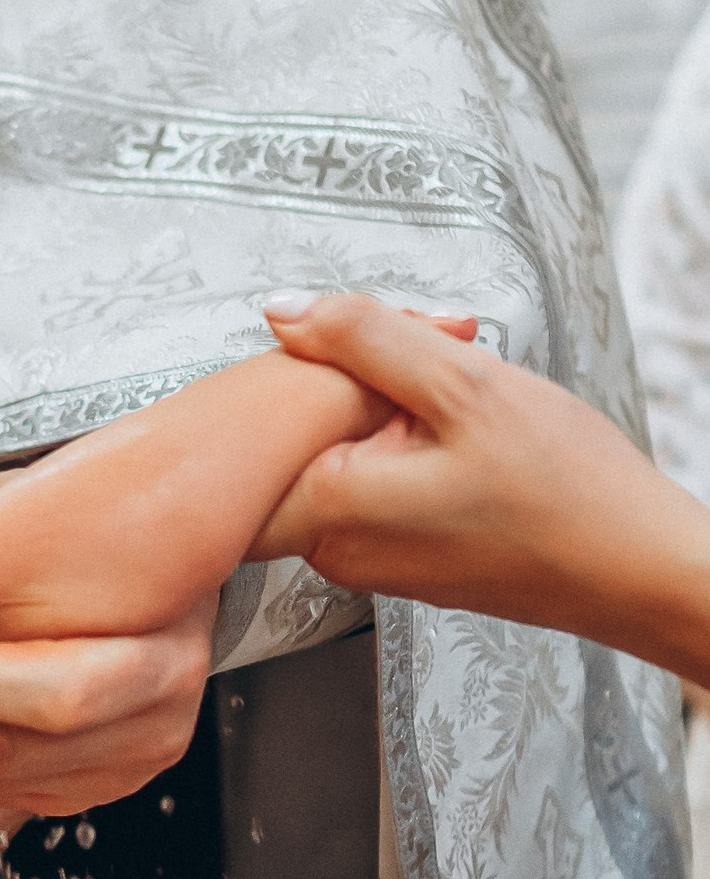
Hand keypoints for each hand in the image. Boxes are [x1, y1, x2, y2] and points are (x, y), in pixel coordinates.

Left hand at [255, 295, 709, 684]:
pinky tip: (460, 443)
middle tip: (422, 372)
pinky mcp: (392, 561)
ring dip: (378, 416)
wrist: (628, 568)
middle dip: (341, 389)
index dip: (295, 373)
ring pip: (333, 462)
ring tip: (453, 408)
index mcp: (327, 508)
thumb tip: (281, 311)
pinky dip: (402, 450)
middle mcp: (327, 548)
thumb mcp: (463, 384)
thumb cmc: (563, 487)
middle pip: (289, 445)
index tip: (358, 353)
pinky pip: (368, 489)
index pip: (250, 431)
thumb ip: (362, 339)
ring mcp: (359, 560)